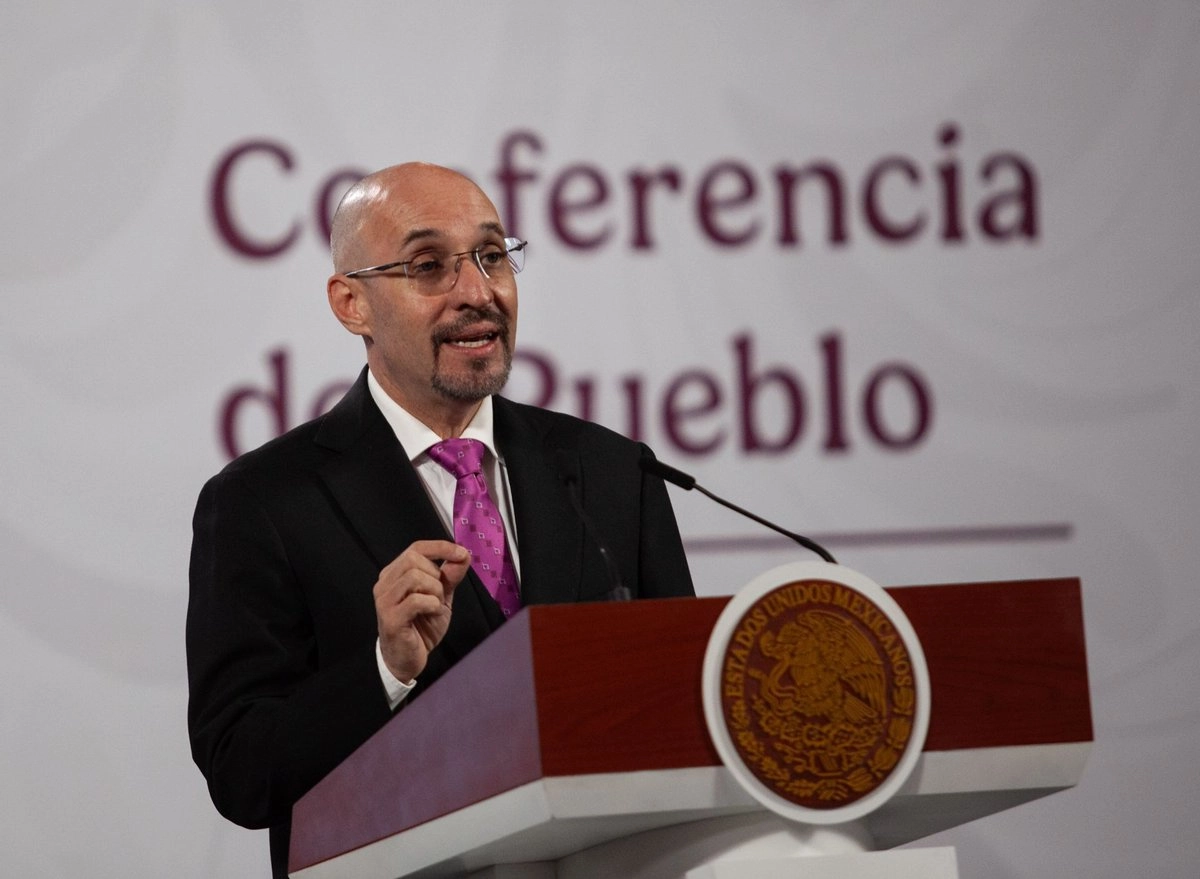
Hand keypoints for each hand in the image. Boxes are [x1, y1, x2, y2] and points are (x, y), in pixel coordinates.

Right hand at [374, 539, 470, 682]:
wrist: (407, 659)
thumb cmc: (421, 627)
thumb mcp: (441, 597)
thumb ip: (450, 576)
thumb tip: (463, 555)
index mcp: (395, 574)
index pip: (416, 548)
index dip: (440, 547)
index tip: (462, 553)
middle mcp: (385, 583)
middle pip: (413, 559)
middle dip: (436, 575)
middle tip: (440, 595)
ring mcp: (385, 601)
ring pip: (414, 577)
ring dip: (435, 591)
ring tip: (436, 606)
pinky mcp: (390, 618)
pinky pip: (416, 600)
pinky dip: (432, 605)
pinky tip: (432, 614)